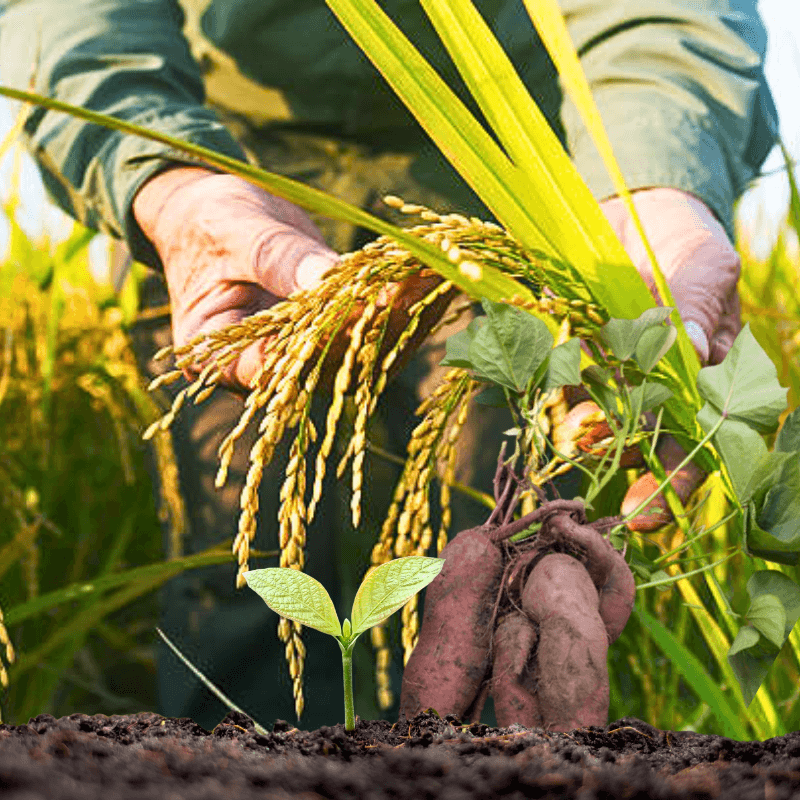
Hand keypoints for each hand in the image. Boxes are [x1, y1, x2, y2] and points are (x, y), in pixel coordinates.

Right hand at [133, 166, 448, 392]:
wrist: (215, 218)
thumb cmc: (209, 222)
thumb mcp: (233, 230)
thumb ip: (276, 258)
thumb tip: (329, 281)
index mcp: (221, 357)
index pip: (276, 364)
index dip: (326, 336)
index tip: (372, 303)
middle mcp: (268, 370)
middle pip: (331, 359)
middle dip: (381, 319)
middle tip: (425, 281)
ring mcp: (305, 358)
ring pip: (362, 351)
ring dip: (405, 314)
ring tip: (443, 274)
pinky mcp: (334, 337)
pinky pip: (373, 330)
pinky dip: (405, 304)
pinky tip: (436, 277)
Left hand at [581, 188, 739, 529]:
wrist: (633, 214)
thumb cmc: (685, 240)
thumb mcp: (703, 264)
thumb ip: (698, 301)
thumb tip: (696, 343)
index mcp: (707, 375)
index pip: (702, 442)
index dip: (679, 483)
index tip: (649, 516)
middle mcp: (662, 387)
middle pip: (648, 449)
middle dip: (628, 480)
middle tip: (604, 510)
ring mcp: (617, 377)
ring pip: (603, 429)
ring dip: (589, 443)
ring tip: (577, 440)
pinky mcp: (576, 360)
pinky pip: (563, 395)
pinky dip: (555, 406)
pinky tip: (548, 406)